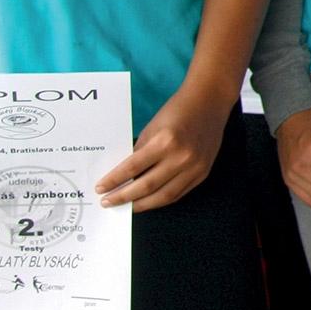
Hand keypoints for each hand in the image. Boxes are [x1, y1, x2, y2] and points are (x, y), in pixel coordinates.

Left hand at [97, 83, 228, 211]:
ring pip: (164, 196)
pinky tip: (149, 201)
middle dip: (124, 197)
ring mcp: (194, 168)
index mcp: (165, 142)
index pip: (133, 168)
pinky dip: (161, 200)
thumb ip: (141, 152)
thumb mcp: (152, 128)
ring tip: (127, 207)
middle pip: (147, 186)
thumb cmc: (177, 110)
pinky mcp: (203, 173)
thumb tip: (125, 176)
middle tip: (108, 202)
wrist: (209, 102)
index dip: (114, 180)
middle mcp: (181, 157)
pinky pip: (179, 194)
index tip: (100, 188)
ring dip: (142, 204)